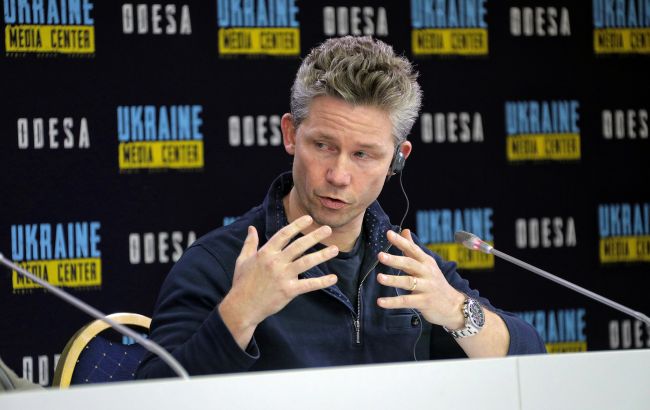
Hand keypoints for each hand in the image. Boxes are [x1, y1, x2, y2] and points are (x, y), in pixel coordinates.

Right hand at [219, 215, 338, 347]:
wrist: (242, 307)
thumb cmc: (242, 283)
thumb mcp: (243, 260)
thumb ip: (249, 243)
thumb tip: (251, 228)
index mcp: (265, 253)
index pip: (284, 234)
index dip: (297, 225)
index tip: (308, 219)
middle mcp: (275, 262)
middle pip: (299, 245)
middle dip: (314, 236)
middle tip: (328, 229)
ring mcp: (283, 276)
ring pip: (306, 262)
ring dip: (322, 255)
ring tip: (335, 249)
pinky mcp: (288, 291)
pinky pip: (308, 285)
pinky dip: (322, 282)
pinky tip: (333, 278)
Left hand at [376, 229, 464, 328]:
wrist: (453, 305)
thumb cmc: (435, 282)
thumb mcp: (426, 264)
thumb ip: (413, 249)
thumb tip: (405, 230)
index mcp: (426, 262)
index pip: (413, 249)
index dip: (401, 241)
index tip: (389, 233)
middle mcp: (427, 272)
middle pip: (410, 264)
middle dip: (395, 260)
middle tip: (380, 255)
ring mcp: (426, 288)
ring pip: (408, 282)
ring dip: (393, 280)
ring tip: (379, 277)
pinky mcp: (424, 302)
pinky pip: (406, 301)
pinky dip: (393, 302)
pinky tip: (380, 302)